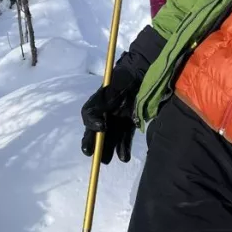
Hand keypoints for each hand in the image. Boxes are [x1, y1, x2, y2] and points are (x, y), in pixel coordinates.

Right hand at [80, 25, 166, 163]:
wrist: (142, 71)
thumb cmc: (122, 80)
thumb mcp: (106, 93)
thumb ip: (95, 110)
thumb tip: (99, 130)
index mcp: (99, 104)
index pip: (90, 122)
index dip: (89, 137)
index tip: (89, 150)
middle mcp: (107, 111)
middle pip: (100, 132)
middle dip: (100, 147)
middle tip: (100, 159)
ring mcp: (120, 115)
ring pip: (113, 136)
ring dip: (112, 148)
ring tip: (113, 160)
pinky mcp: (132, 118)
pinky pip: (126, 134)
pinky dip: (124, 146)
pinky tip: (124, 156)